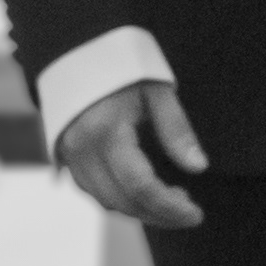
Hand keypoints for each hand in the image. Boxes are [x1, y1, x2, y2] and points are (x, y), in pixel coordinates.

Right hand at [55, 80, 209, 229]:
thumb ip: (176, 130)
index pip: (140, 187)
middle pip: (123, 201)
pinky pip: (95, 192)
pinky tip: (146, 192)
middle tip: (190, 212)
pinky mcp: (67, 158)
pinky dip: (122, 200)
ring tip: (173, 199)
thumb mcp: (157, 91)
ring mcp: (70, 156)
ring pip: (107, 202)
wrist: (79, 51)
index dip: (170, 208)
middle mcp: (82, 150)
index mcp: (106, 132)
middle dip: (159, 215)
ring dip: (141, 210)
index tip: (196, 215)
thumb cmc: (124, 67)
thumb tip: (199, 167)